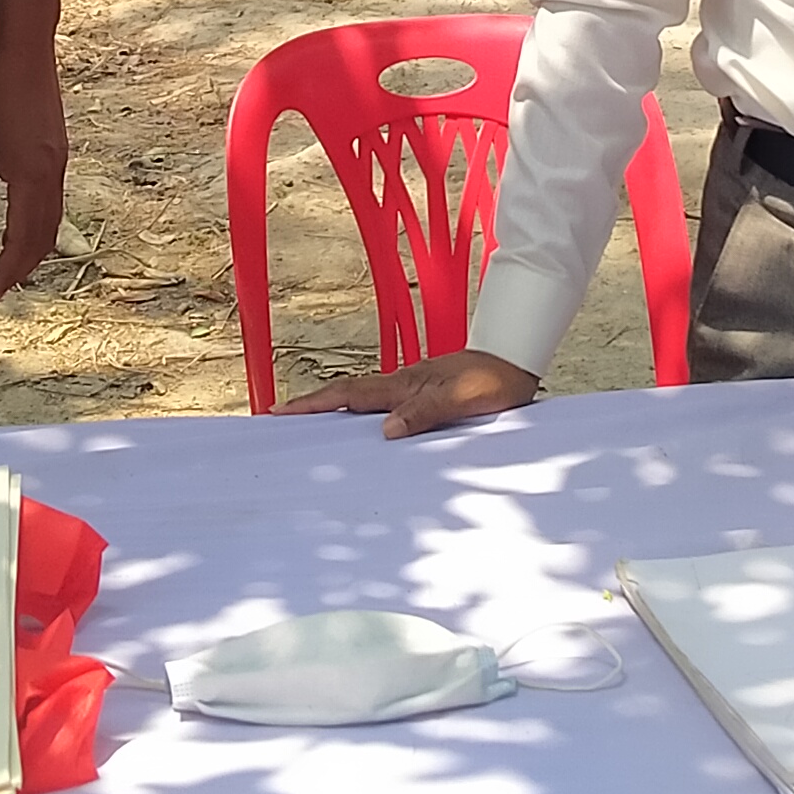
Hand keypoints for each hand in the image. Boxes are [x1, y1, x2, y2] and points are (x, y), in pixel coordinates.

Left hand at [0, 0, 68, 300]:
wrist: (26, 50)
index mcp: (33, 177)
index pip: (23, 242)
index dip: (6, 273)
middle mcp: (53, 175)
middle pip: (43, 238)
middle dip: (20, 269)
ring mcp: (59, 162)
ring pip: (52, 221)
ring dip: (30, 249)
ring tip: (5, 266)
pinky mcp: (57, 151)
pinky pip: (52, 201)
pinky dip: (37, 225)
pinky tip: (18, 225)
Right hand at [281, 348, 541, 437]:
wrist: (515, 362)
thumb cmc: (491, 381)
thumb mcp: (460, 399)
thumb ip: (425, 412)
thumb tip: (385, 431)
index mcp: (402, 385)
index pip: (348, 395)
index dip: (313, 404)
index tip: (279, 412)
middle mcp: (400, 386)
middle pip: (345, 396)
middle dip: (311, 408)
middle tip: (278, 421)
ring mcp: (410, 389)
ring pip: (362, 402)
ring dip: (334, 412)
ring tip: (308, 430)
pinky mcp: (423, 396)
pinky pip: (382, 407)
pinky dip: (362, 417)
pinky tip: (363, 431)